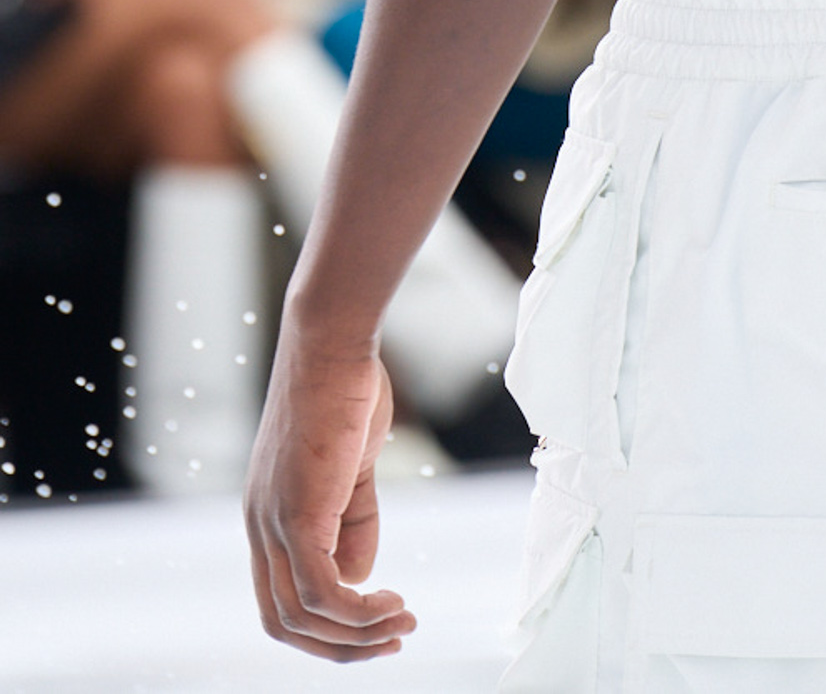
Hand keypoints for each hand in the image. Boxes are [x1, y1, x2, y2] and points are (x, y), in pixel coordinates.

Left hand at [245, 327, 415, 660]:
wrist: (333, 341)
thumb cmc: (345, 389)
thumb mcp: (353, 464)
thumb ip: (354, 518)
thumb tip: (359, 578)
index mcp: (267, 516)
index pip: (281, 601)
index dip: (327, 627)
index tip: (378, 623)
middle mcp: (260, 527)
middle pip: (284, 622)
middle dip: (342, 646)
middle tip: (394, 639)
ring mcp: (273, 522)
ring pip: (304, 615)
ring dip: (359, 633)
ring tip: (404, 619)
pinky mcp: (297, 513)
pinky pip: (322, 591)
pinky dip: (358, 610)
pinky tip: (392, 599)